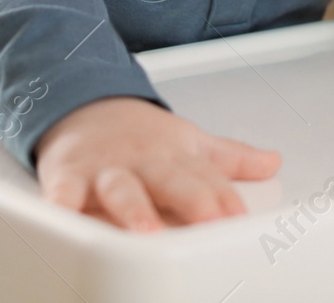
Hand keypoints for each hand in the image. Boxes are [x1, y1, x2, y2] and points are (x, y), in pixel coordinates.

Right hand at [33, 96, 280, 230]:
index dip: (224, 198)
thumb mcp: (187, 140)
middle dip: (191, 200)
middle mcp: (144, 162)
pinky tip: (66, 218)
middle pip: (171, 180)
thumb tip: (272, 163)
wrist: (83, 102)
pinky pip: (63, 193)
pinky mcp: (67, 175)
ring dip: (134, 208)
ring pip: (121, 189)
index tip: (238, 217)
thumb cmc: (139, 134)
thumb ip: (230, 159)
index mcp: (176, 156)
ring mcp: (106, 169)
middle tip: (208, 221)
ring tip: (146, 230)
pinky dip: (61, 207)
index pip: (207, 177)